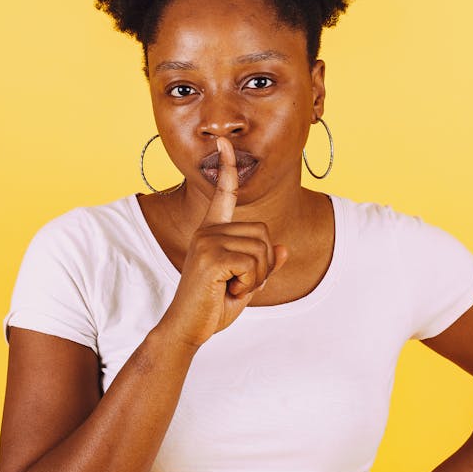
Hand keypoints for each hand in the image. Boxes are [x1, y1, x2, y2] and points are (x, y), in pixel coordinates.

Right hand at [156, 137, 288, 348]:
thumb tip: (284, 248)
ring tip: (232, 288)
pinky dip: (249, 284)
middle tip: (239, 284)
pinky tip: (229, 291)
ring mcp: (207, 241)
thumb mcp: (246, 283)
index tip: (225, 142)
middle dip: (264, 264)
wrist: (188, 328)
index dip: (227, 167)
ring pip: (262, 249)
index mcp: (212, 231)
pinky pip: (253, 263)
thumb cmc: (213, 307)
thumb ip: (263, 264)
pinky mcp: (210, 256)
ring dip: (256, 277)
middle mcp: (208, 231)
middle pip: (263, 232)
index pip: (224, 193)